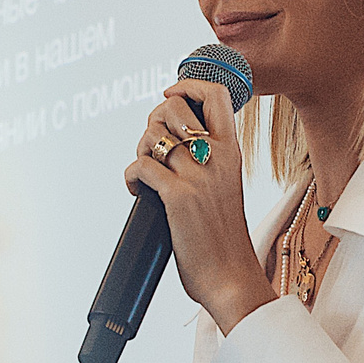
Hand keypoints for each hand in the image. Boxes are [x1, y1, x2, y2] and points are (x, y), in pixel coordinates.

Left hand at [123, 80, 276, 333]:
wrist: (230, 276)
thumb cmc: (224, 237)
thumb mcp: (226, 186)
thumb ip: (208, 161)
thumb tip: (171, 142)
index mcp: (232, 151)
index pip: (215, 94)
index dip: (186, 86)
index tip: (171, 96)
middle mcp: (216, 157)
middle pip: (173, 107)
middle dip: (152, 120)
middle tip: (151, 146)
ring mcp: (197, 176)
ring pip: (152, 136)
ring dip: (139, 150)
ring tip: (144, 172)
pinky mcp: (177, 197)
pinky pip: (140, 167)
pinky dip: (131, 177)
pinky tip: (138, 193)